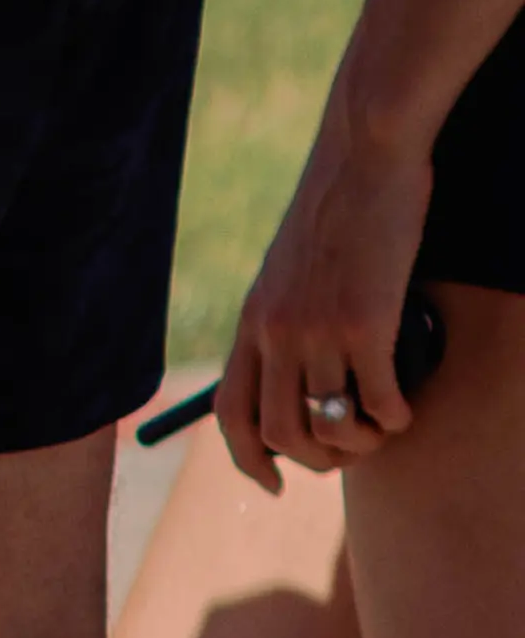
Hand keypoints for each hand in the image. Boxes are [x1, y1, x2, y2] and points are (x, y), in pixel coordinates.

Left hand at [212, 115, 438, 486]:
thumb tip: (300, 369)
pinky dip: (394, 417)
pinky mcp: (366, 324)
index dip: (247, 460)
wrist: (365, 153)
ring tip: (382, 430)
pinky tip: (406, 409)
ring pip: (330, 425)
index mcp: (252, 321)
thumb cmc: (338, 206)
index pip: (230, 413)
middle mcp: (275, 333)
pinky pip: (377, 401)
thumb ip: (285, 315)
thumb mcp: (290, 267)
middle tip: (352, 452)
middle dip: (317, 462)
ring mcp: (318, 330)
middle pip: (281, 434)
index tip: (272, 484)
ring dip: (361, 444)